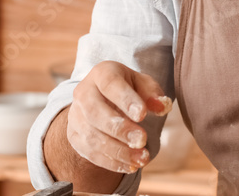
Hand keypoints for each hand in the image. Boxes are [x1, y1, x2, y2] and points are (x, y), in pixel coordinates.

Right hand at [65, 60, 169, 174]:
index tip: (142, 114)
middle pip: (95, 112)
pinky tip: (130, 165)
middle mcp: (83, 93)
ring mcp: (76, 116)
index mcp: (102, 73)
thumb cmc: (127, 88)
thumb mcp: (142, 83)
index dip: (125, 100)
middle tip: (142, 140)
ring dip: (118, 150)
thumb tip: (162, 106)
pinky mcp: (75, 137)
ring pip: (92, 136)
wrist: (101, 98)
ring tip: (142, 158)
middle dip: (120, 129)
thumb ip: (153, 93)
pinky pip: (90, 153)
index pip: (110, 84)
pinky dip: (111, 162)